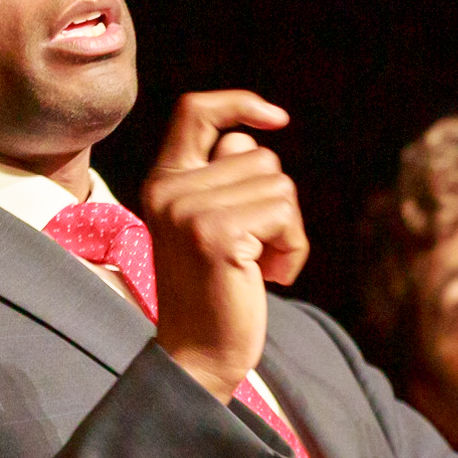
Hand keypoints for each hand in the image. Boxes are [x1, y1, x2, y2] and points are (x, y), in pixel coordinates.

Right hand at [142, 90, 306, 402]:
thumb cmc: (216, 289)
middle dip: (276, 203)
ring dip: (287, 228)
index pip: (195, 109)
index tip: (276, 119)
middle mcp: (169, 189)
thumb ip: (223, 177)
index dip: (239, 103)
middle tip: (256, 250)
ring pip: (279, 184)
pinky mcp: (217, 234)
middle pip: (260, 156)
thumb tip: (256, 137)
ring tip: (260, 263)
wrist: (199, 355)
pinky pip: (284, 213)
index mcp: (163, 181)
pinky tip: (270, 275)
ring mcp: (189, 210)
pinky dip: (293, 246)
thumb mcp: (209, 223)